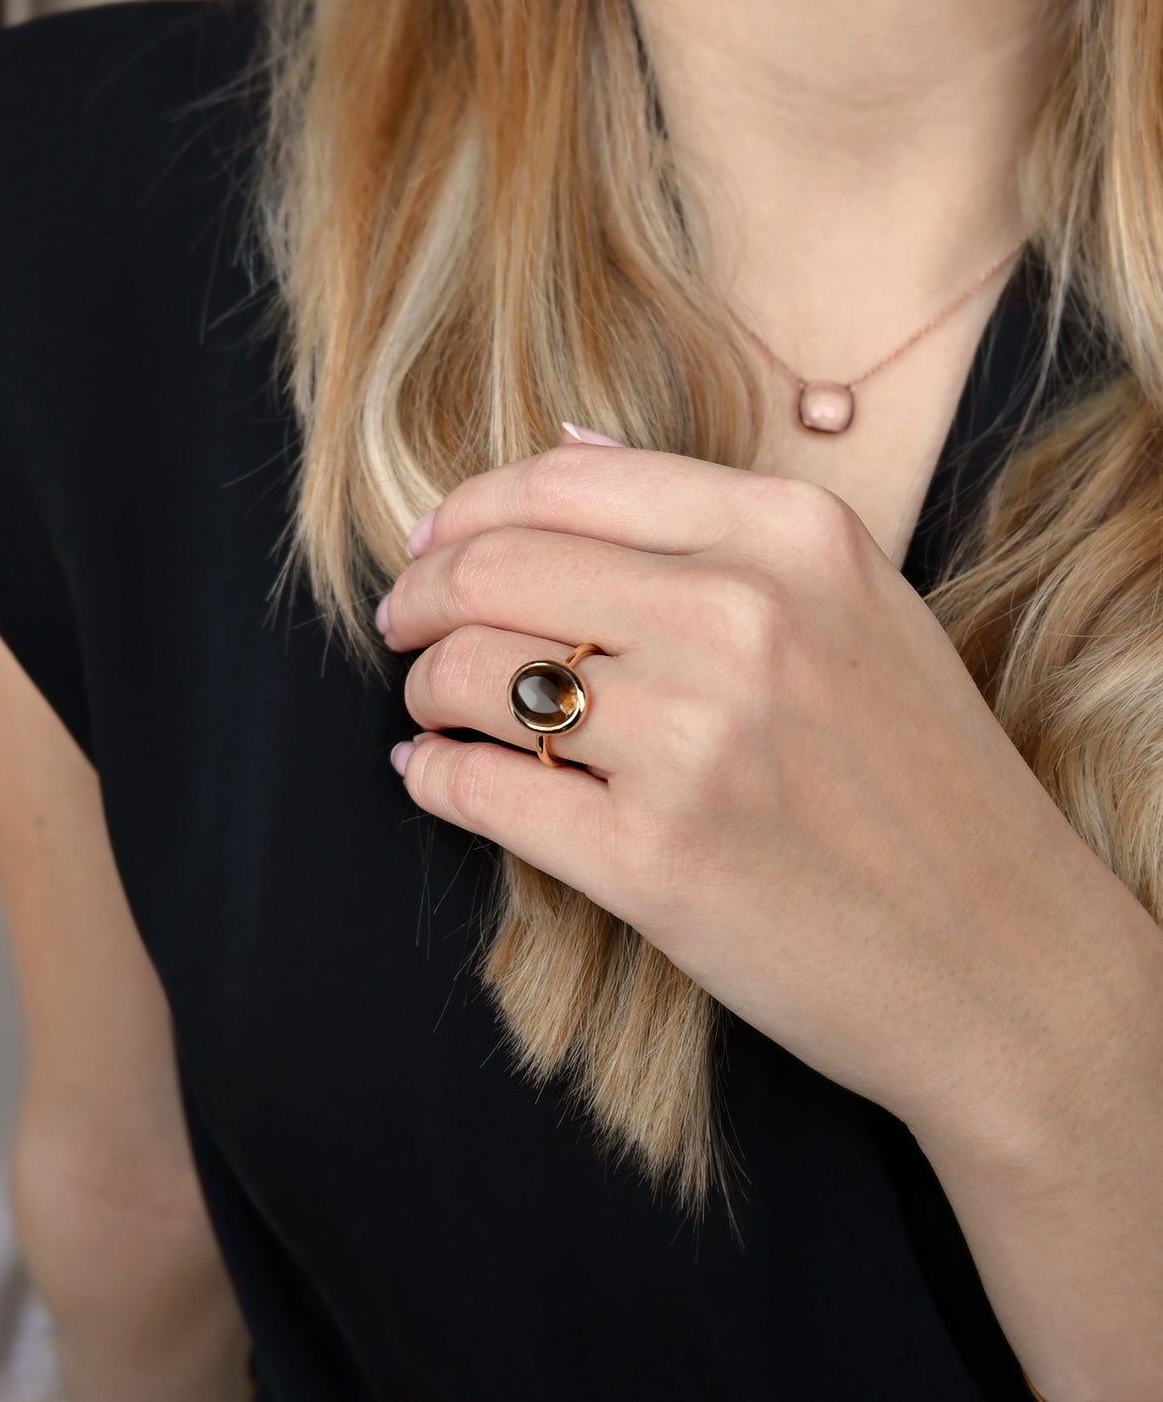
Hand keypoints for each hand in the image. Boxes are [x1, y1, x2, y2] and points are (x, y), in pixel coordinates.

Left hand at [378, 426, 1111, 1154]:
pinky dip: (431, 777)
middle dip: (418, 596)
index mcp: (791, 537)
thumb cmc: (922, 781)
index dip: (464, 510)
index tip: (431, 545)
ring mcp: (694, 743)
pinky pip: (476, 789)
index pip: (559, 481)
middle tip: (402, 627)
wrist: (1003, 961)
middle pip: (492, 567)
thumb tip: (564, 446)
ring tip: (434, 707)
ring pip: (469, 673)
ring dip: (424, 688)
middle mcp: (740, 620)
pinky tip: (434, 775)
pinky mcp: (651, 861)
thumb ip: (713, 519)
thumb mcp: (858, 606)